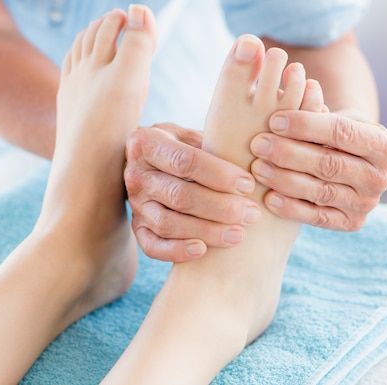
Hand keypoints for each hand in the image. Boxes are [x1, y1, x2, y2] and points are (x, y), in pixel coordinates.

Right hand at [124, 123, 260, 261]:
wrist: (150, 162)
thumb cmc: (183, 146)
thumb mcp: (192, 135)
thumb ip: (213, 145)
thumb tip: (250, 165)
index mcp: (147, 143)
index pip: (185, 161)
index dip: (219, 175)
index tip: (248, 185)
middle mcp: (136, 174)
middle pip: (180, 196)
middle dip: (220, 207)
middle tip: (250, 214)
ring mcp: (135, 203)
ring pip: (168, 224)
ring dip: (206, 232)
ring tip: (238, 235)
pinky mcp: (136, 226)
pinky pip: (151, 246)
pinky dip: (176, 251)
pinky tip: (202, 251)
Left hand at [249, 110, 386, 229]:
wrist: (346, 165)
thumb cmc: (333, 134)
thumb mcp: (331, 116)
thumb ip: (316, 105)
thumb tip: (301, 82)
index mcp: (385, 144)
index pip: (342, 132)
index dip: (306, 125)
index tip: (274, 119)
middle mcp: (381, 177)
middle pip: (330, 164)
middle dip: (290, 153)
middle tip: (258, 144)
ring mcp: (367, 203)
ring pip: (322, 191)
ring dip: (285, 180)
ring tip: (257, 168)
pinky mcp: (351, 223)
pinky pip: (319, 218)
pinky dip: (292, 208)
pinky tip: (269, 198)